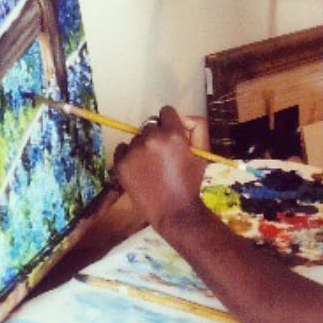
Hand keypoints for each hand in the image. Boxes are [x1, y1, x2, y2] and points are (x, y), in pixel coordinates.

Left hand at [112, 105, 207, 231]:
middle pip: (150, 124)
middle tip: (163, 153)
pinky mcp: (121, 163)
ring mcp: (134, 151)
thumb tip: (183, 118)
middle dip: (157, 134)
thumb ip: (196, 128)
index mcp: (173, 134)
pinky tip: (139, 167)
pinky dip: (129, 154)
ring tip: (152, 165)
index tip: (172, 134)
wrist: (173, 211)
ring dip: (144, 145)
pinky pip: (122, 148)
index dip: (171, 122)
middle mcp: (152, 138)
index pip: (166, 111)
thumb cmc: (191, 182)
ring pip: (137, 137)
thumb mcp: (202, 153)